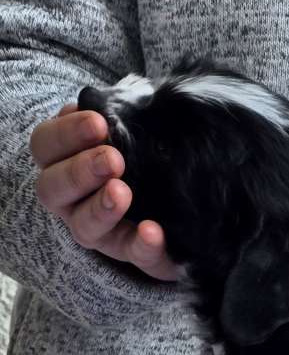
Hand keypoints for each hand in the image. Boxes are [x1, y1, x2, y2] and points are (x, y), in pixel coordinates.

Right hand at [31, 103, 177, 280]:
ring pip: (83, 226)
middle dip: (81, 170)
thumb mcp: (129, 132)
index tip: (98, 122)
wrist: (176, 207)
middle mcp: (71, 199)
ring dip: (101, 208)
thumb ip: (123, 118)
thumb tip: (132, 98)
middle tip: (112, 159)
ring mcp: (98, 230)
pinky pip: (132, 255)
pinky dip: (142, 245)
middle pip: (54, 188)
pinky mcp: (132, 253)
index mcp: (63, 161)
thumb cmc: (142, 155)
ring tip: (122, 192)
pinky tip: (152, 232)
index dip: (66, 133)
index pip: (46, 145)